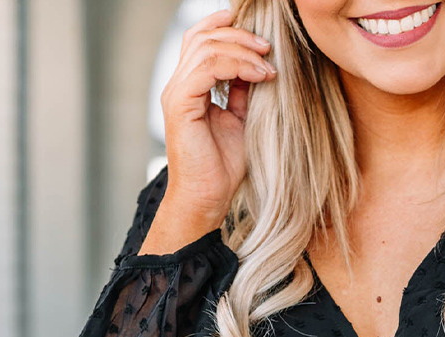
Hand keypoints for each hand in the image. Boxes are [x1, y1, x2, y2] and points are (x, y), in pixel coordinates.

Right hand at [140, 8, 276, 252]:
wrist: (207, 200)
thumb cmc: (222, 169)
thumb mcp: (240, 121)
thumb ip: (242, 92)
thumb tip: (259, 64)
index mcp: (189, 87)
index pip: (201, 39)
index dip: (228, 28)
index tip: (261, 39)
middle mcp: (178, 85)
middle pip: (202, 36)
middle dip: (239, 35)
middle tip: (268, 48)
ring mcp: (176, 93)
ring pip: (205, 47)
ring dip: (242, 50)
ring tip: (268, 65)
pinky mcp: (180, 104)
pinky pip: (206, 68)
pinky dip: (236, 66)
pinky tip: (259, 77)